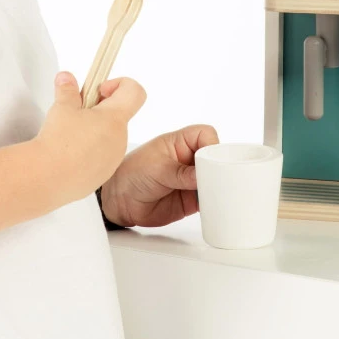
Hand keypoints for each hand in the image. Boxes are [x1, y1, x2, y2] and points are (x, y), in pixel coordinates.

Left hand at [98, 93, 218, 226]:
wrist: (119, 201)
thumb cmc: (131, 174)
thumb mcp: (157, 169)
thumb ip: (181, 173)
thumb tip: (203, 174)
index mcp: (180, 142)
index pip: (206, 134)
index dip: (212, 144)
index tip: (212, 158)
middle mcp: (189, 159)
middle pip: (215, 157)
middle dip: (219, 168)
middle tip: (213, 180)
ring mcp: (192, 179)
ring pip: (215, 179)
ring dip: (217, 186)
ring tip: (213, 194)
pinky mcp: (192, 199)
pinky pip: (209, 199)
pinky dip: (214, 202)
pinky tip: (212, 205)